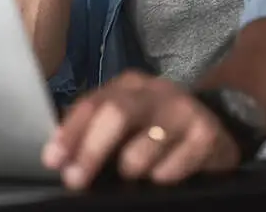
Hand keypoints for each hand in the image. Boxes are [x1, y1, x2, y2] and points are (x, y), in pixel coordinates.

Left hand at [42, 71, 239, 187]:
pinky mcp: (207, 132)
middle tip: (76, 179)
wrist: (213, 128)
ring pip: (145, 143)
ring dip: (131, 167)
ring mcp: (182, 109)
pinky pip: (177, 163)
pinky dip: (163, 175)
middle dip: (91, 150)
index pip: (91, 103)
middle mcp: (153, 91)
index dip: (70, 132)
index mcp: (127, 86)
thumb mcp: (125, 122)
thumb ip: (94, 129)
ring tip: (129, 175)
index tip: (52, 159)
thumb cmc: (156, 129)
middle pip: (116, 114)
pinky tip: (161, 177)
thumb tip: (59, 153)